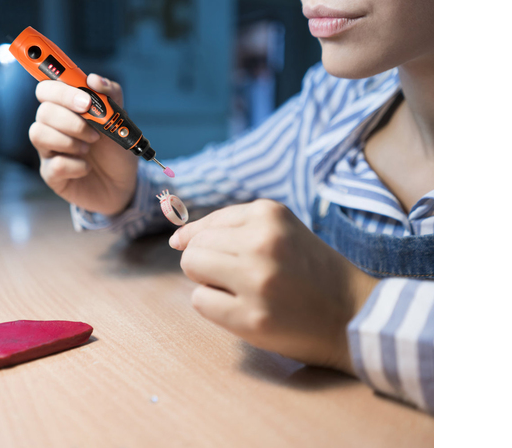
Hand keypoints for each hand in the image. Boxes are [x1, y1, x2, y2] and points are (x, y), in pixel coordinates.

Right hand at [30, 74, 137, 214]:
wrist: (123, 183)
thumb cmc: (116, 149)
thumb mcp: (121, 120)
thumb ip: (111, 95)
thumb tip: (94, 79)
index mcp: (66, 109)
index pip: (47, 89)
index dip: (61, 91)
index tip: (85, 101)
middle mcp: (53, 126)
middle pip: (43, 110)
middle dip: (71, 120)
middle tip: (95, 132)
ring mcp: (49, 150)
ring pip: (38, 134)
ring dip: (69, 141)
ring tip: (89, 148)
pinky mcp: (51, 174)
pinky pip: (54, 164)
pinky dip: (76, 166)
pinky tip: (86, 168)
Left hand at [169, 199, 378, 374]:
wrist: (355, 315)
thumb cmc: (312, 271)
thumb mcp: (282, 231)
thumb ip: (231, 226)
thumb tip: (176, 239)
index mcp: (270, 214)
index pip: (209, 223)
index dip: (210, 244)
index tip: (233, 259)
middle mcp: (263, 242)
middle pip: (194, 246)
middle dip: (209, 263)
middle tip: (243, 278)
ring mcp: (257, 280)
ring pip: (192, 267)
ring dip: (210, 282)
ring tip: (242, 291)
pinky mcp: (251, 318)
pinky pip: (200, 301)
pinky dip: (215, 307)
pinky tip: (245, 310)